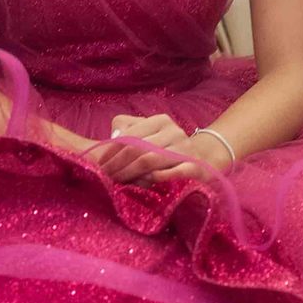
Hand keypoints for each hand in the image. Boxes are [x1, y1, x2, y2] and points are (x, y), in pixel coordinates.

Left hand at [85, 113, 225, 184]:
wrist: (203, 159)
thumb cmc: (166, 148)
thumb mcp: (148, 133)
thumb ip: (128, 128)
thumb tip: (114, 135)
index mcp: (161, 121)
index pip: (130, 135)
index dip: (111, 151)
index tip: (100, 165)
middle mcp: (174, 131)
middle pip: (137, 148)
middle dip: (117, 164)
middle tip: (105, 176)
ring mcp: (185, 148)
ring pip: (149, 160)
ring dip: (129, 173)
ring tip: (117, 181)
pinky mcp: (195, 166)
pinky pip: (173, 172)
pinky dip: (157, 177)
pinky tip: (146, 182)